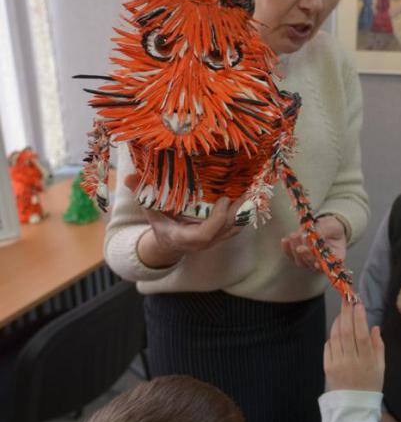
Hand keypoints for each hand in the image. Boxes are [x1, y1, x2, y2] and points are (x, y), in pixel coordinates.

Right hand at [125, 174, 243, 267]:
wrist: (167, 243)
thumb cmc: (159, 223)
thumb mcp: (148, 209)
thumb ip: (141, 194)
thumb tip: (130, 177)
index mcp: (182, 237)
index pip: (204, 235)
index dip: (216, 219)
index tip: (223, 200)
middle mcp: (200, 243)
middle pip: (224, 231)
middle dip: (235, 213)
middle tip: (243, 191)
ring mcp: (211, 242)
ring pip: (233, 230)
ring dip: (243, 213)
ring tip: (251, 192)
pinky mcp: (219, 237)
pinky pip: (235, 227)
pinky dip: (243, 214)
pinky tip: (249, 197)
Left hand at [281, 215, 346, 271]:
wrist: (325, 225)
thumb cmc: (332, 227)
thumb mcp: (332, 226)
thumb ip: (324, 231)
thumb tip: (314, 234)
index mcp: (335, 258)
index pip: (328, 265)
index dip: (322, 266)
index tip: (316, 264)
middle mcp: (321, 262)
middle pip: (312, 264)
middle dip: (305, 254)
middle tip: (301, 245)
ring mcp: (309, 260)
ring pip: (300, 261)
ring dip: (295, 249)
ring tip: (294, 235)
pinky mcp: (298, 256)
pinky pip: (291, 255)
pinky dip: (287, 249)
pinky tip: (285, 240)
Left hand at [324, 301, 384, 391]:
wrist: (354, 407)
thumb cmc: (370, 384)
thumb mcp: (381, 367)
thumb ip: (379, 347)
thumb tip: (375, 328)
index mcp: (366, 361)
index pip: (362, 336)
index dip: (360, 319)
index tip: (358, 304)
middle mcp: (350, 361)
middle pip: (347, 332)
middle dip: (346, 313)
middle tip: (346, 299)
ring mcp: (337, 364)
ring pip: (335, 337)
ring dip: (338, 322)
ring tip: (342, 313)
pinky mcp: (327, 367)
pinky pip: (328, 346)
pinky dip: (332, 336)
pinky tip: (337, 330)